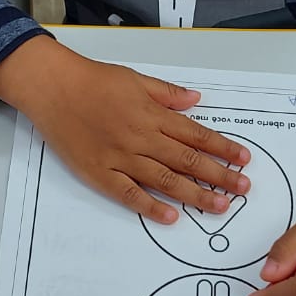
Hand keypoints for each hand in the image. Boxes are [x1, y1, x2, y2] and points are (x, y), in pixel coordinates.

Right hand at [0, 37, 250, 223]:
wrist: (52, 88)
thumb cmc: (92, 80)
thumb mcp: (135, 78)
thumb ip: (167, 94)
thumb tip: (196, 100)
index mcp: (152, 114)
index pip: (196, 134)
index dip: (223, 148)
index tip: (243, 159)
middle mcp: (142, 137)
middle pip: (188, 160)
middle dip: (219, 175)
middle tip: (242, 188)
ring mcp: (121, 158)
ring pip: (166, 180)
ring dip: (195, 194)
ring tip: (220, 206)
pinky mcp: (100, 173)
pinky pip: (129, 194)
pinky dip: (150, 207)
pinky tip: (172, 217)